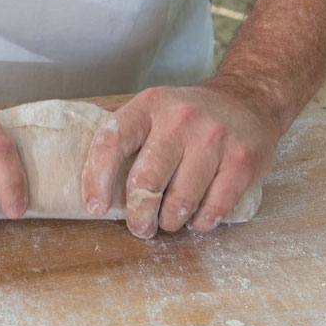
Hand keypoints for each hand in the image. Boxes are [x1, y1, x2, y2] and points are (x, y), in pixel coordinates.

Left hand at [81, 83, 281, 237]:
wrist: (250, 99)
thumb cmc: (189, 114)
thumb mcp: (152, 107)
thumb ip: (120, 128)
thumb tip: (75, 157)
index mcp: (150, 105)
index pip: (112, 142)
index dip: (97, 179)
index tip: (95, 207)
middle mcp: (181, 119)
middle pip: (145, 182)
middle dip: (138, 216)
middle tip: (140, 226)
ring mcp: (214, 139)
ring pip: (180, 202)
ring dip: (169, 222)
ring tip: (168, 221)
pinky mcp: (242, 161)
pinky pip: (213, 209)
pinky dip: (200, 223)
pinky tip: (196, 218)